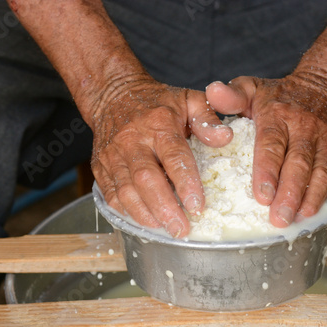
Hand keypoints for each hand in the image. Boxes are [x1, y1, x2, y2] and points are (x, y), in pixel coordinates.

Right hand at [90, 76, 232, 236]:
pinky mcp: (101, 168)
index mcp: (158, 123)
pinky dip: (127, 212)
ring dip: (145, 215)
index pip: (173, 156)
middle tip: (181, 228)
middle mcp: (132, 140)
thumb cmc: (156, 102)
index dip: (186, 183)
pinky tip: (145, 222)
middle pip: (146, 179)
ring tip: (165, 230)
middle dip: (165, 207)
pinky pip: (110, 195)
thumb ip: (208, 118)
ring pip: (125, 191)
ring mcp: (113, 156)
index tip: (198, 206)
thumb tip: (225, 138)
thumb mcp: (188, 99)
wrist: (113, 95)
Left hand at [206, 73, 326, 227]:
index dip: (267, 171)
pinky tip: (319, 211)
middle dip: (289, 194)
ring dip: (311, 199)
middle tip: (278, 218)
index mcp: (280, 115)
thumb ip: (230, 95)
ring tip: (299, 219)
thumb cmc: (282, 96)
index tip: (261, 196)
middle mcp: (307, 128)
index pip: (272, 145)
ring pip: (322, 173)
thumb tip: (213, 91)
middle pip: (299, 164)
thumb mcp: (251, 88)